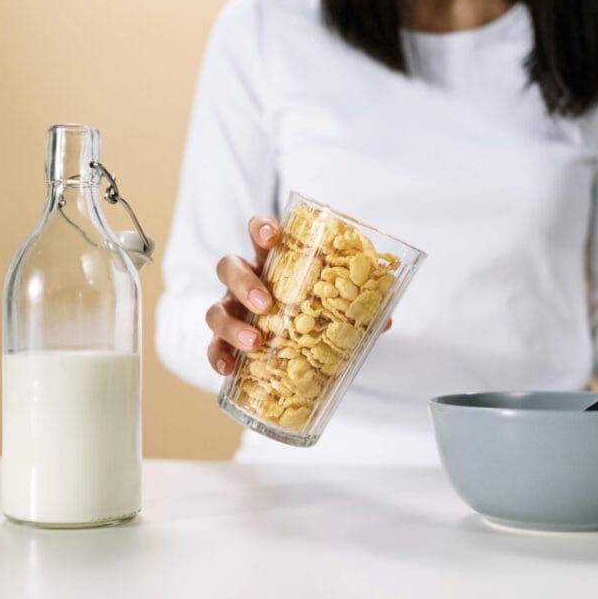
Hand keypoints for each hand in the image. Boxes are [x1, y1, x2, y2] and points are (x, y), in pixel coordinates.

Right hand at [206, 215, 393, 375]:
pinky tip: (227, 369)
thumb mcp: (331, 302)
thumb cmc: (311, 308)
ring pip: (215, 308)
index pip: (259, 233)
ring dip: (231, 324)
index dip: (260, 229)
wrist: (294, 341)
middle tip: (265, 302)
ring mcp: (232, 309)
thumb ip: (355, 307)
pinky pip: (212, 346)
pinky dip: (216, 356)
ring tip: (254, 343)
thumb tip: (385, 320)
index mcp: (272, 260)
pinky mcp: (225, 339)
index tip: (272, 236)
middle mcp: (246, 280)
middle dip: (244, 282)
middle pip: (229, 267)